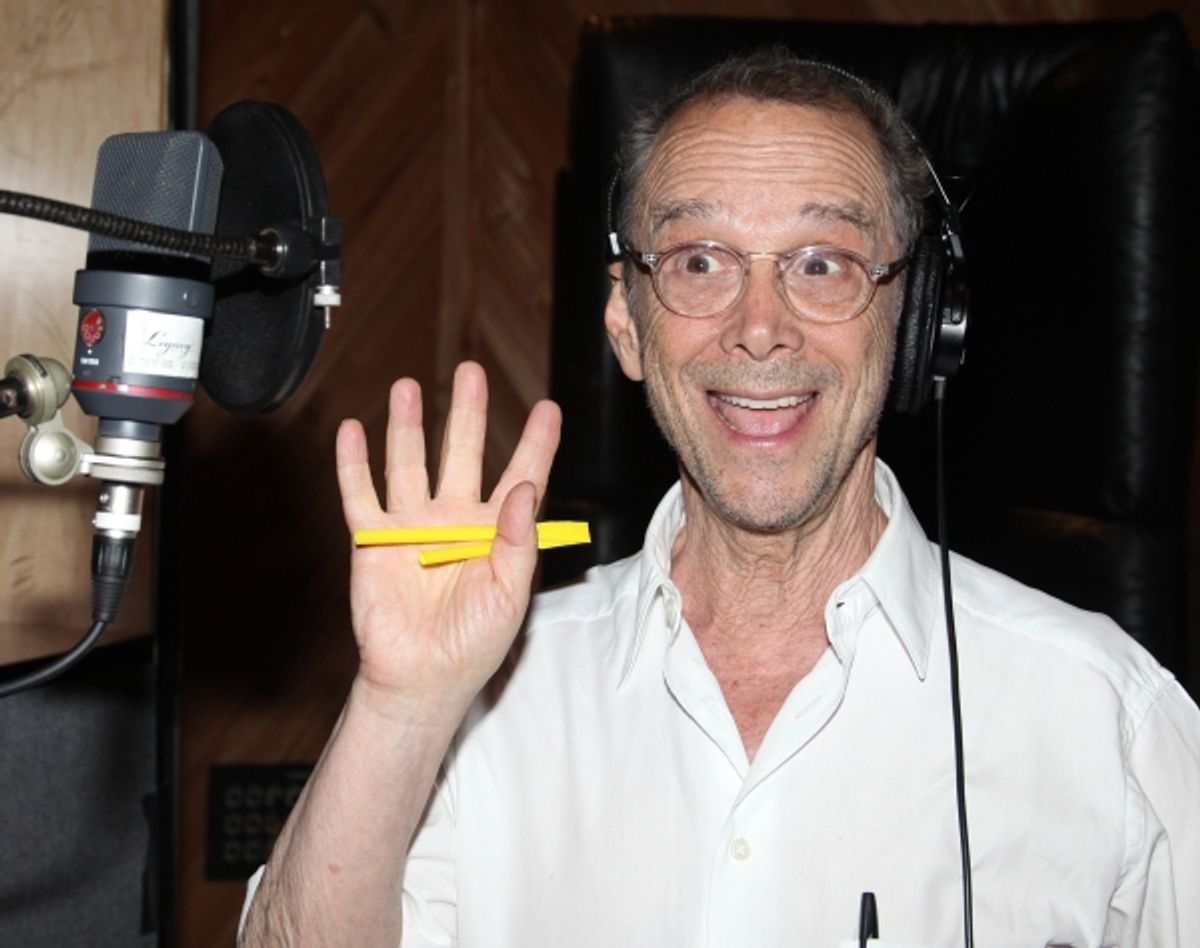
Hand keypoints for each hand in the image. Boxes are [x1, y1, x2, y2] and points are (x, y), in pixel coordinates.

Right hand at [336, 361, 561, 722]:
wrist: (422, 678)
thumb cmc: (474, 642)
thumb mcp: (509, 594)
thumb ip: (520, 542)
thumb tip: (527, 488)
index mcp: (496, 531)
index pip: (521, 476)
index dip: (536, 444)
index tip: (549, 408)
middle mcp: (454, 519)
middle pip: (462, 454)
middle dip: (467, 413)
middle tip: (470, 373)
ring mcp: (413, 526)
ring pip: (409, 464)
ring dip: (407, 426)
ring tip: (408, 386)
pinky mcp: (374, 542)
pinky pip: (361, 496)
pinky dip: (353, 464)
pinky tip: (352, 430)